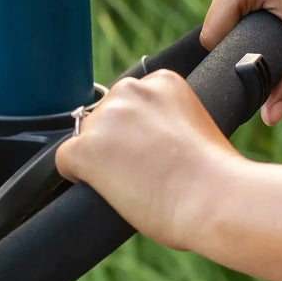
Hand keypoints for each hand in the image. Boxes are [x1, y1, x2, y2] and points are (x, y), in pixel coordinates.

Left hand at [55, 70, 241, 249]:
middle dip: (115, 139)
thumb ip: (168, 119)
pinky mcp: (85, 149)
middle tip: (139, 168)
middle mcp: (129, 91)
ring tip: (127, 181)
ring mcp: (105, 119)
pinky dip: (75, 174)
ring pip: (85, 136)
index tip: (151, 147)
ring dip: (98, 156)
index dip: (136, 127)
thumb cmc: (217, 175)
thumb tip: (148, 138)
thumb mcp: (197, 125)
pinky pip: (63, 160)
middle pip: (105, 114)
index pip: (130, 99)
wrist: (216, 200)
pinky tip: (98, 186)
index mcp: (162, 80)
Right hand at [201, 0, 281, 124]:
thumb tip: (269, 119)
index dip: (236, 53)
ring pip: (221, 10)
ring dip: (241, 24)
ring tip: (279, 23)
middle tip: (281, 37)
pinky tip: (271, 10)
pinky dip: (246, 9)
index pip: (212, 34)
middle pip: (215, 21)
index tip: (270, 53)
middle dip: (241, 37)